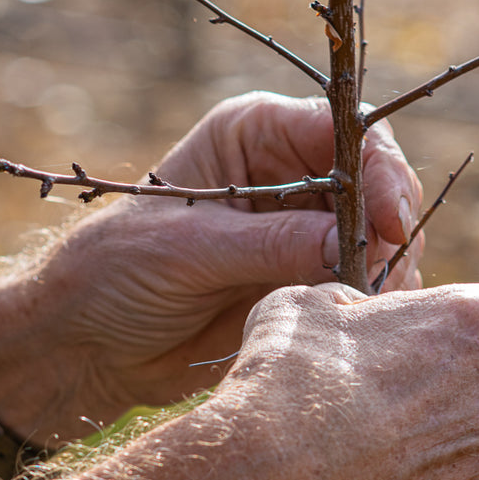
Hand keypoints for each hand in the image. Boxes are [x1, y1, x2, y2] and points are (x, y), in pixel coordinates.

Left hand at [0, 91, 422, 441]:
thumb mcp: (187, 251)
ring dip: (388, 272)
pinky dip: (373, 305)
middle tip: (384, 280)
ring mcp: (303, 230)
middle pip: (378, 184)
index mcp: (253, 136)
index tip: (392, 223)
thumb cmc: (113, 275)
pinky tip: (361, 327)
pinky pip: (363, 286)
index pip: (345, 132)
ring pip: (383, 239)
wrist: (86, 347)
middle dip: (392, 230)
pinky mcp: (306, 283)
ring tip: (368, 309)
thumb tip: (354, 244)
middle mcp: (289, 173)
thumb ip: (272, 244)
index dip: (380, 171)